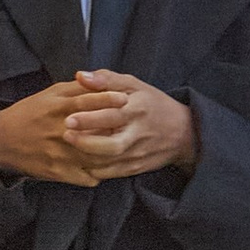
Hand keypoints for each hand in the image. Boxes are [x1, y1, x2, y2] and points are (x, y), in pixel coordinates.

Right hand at [0, 75, 192, 186]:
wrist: (1, 141)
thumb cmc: (28, 113)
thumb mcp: (48, 95)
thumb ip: (73, 89)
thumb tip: (96, 79)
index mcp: (57, 109)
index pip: (86, 102)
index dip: (107, 99)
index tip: (125, 99)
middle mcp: (59, 132)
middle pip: (94, 131)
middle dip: (115, 129)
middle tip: (135, 126)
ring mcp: (59, 155)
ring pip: (95, 157)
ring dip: (113, 154)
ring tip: (128, 149)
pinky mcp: (57, 173)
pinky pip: (86, 177)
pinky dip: (100, 174)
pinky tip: (111, 169)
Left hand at [57, 70, 195, 181]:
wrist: (183, 132)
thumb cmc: (152, 104)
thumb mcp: (134, 85)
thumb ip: (106, 79)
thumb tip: (79, 75)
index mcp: (137, 110)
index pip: (112, 115)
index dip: (89, 118)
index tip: (68, 118)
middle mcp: (138, 134)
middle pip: (112, 145)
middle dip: (86, 142)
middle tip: (65, 135)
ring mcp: (138, 153)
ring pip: (109, 162)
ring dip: (85, 157)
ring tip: (68, 148)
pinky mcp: (136, 168)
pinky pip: (111, 173)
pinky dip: (94, 170)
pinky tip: (79, 161)